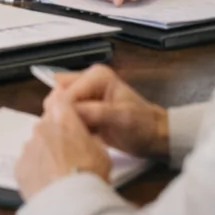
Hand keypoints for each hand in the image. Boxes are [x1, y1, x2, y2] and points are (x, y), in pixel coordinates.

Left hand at [15, 101, 111, 199]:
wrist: (70, 204)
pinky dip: (35, 171)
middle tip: (67, 153)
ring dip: (44, 153)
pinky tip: (46, 185)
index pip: (60, 99)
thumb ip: (90, 138)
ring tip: (57, 174)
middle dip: (55, 133)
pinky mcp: (19, 166)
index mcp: (63, 118)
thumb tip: (86, 138)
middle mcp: (41, 126)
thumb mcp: (102, 153)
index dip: (65, 107)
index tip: (69, 117)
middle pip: (47, 123)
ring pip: (36, 145)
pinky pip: (28, 164)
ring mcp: (28, 146)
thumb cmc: (90, 174)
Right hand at [47, 66, 168, 160]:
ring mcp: (85, 95)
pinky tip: (74, 138)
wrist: (155, 138)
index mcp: (97, 76)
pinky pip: (67, 115)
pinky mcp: (84, 109)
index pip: (67, 89)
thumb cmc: (143, 126)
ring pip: (60, 105)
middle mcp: (88, 81)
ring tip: (69, 137)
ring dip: (63, 121)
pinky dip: (68, 126)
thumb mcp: (122, 118)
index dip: (64, 109)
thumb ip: (96, 112)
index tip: (63, 130)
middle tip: (65, 134)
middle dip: (60, 114)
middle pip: (59, 94)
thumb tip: (69, 112)